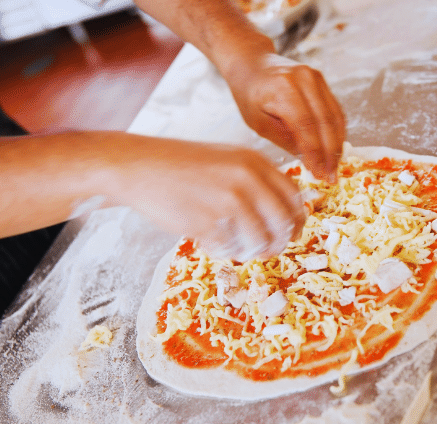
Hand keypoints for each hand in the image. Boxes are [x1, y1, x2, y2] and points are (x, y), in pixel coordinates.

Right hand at [112, 139, 305, 260]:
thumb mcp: (227, 159)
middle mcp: (246, 180)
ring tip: (234, 246)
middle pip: (282, 224)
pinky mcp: (206, 222)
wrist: (139, 166)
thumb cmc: (183, 166)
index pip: (293, 197)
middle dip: (279, 242)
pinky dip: (223, 251)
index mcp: (254, 162)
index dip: (297, 220)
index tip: (291, 232)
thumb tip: (282, 215)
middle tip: (267, 250)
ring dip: (250, 250)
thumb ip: (255, 180)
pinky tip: (209, 241)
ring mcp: (227, 201)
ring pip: (258, 241)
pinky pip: (229, 249)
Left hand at [225, 53, 345, 182]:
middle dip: (330, 153)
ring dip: (338, 144)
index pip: (306, 126)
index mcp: (283, 89)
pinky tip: (335, 149)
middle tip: (331, 176)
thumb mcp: (257, 122)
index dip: (315, 153)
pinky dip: (337, 131)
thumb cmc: (249, 95)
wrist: (252, 64)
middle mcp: (304, 79)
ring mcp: (316, 78)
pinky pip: (335, 110)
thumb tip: (310, 159)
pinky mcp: (322, 81)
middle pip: (325, 122)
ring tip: (335, 167)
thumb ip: (284, 139)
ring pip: (335, 117)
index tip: (318, 173)